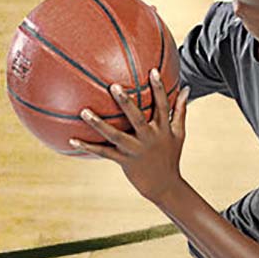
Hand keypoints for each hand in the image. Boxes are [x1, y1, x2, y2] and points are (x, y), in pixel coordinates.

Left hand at [70, 69, 190, 203]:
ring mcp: (135, 150)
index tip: (152, 71)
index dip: (158, 89)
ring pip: (115, 136)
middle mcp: (149, 138)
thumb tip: (186, 88)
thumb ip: (181, 110)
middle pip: (137, 118)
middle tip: (114, 86)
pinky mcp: (124, 161)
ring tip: (84, 112)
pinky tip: (72, 140)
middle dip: (126, 103)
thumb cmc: (170, 155)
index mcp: (163, 129)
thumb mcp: (179, 133)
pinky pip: (103, 153)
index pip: (162, 106)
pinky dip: (88, 146)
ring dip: (99, 124)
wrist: (164, 186)